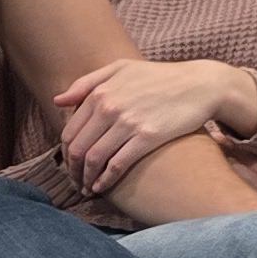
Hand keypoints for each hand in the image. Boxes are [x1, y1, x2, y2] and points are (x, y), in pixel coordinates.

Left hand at [53, 58, 251, 195]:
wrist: (199, 85)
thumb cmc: (159, 77)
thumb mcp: (120, 68)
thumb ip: (87, 83)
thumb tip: (57, 101)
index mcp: (100, 92)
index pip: (70, 131)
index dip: (66, 154)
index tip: (70, 166)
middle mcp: (110, 107)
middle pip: (78, 147)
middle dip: (73, 170)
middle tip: (75, 182)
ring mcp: (128, 122)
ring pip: (94, 158)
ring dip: (86, 178)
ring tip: (86, 189)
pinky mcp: (147, 137)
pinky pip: (117, 164)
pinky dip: (105, 180)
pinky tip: (102, 188)